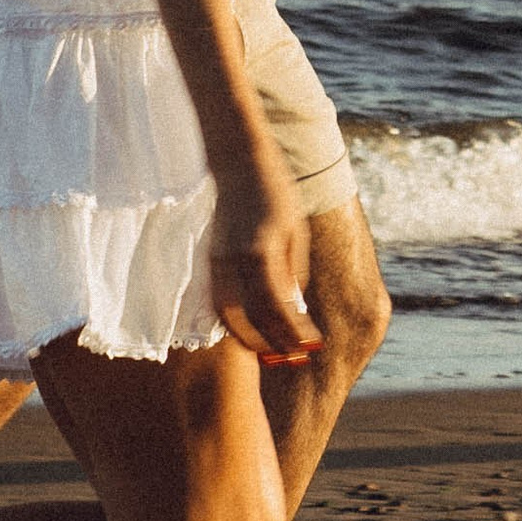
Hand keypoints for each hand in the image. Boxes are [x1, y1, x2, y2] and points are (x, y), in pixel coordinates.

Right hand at [208, 175, 321, 362]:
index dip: (293, 331)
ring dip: (250, 338)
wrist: (239, 166)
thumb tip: (295, 311)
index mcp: (262, 251)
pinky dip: (235, 322)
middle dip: (272, 343)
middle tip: (294, 354)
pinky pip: (219, 303)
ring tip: (273, 349)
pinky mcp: (210, 262)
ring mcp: (217, 262)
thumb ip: (292, 274)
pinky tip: (254, 327)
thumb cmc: (276, 194)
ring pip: (228, 316)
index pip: (277, 307)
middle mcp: (235, 261)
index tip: (311, 344)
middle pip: (249, 319)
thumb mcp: (296, 232)